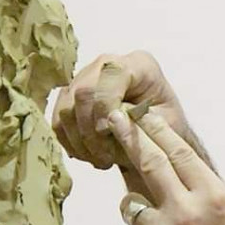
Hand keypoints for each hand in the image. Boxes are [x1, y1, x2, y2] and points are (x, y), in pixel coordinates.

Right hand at [52, 51, 187, 169]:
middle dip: (90, 130)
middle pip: (83, 90)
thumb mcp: (165, 126)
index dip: (105, 106)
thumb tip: (115, 120)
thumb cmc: (167, 128)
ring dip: (80, 140)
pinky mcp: (72, 95)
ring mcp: (87, 78)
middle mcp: (109, 64)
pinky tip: (89, 155)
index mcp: (140, 65)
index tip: (108, 134)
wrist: (158, 135)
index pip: (112, 75)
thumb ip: (142, 120)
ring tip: (100, 160)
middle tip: (105, 158)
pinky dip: (70, 141)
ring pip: (67, 106)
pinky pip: (58, 119)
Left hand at [106, 109, 224, 224]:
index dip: (158, 130)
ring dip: (138, 215)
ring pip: (129, 205)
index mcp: (215, 198)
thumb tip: (183, 171)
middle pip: (149, 162)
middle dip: (128, 135)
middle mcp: (187, 210)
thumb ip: (208, 196)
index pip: (180, 152)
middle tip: (113, 118)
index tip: (143, 115)